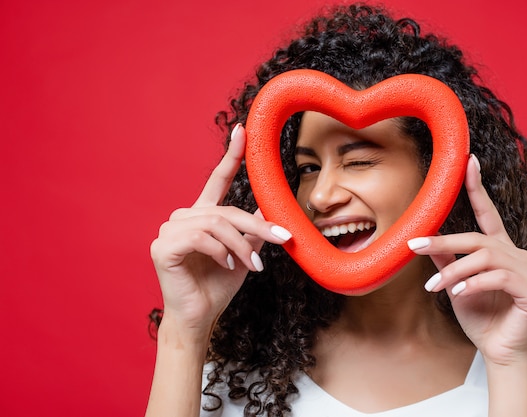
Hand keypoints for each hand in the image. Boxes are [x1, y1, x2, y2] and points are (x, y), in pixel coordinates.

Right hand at [150, 124, 291, 340]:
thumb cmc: (217, 287)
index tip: (242, 131)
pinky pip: (201, 237)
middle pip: (226, 209)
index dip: (230, 157)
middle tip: (283, 240)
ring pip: (217, 223)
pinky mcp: (163, 247)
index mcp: (201, 216)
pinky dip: (221, 251)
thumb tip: (269, 209)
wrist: (199, 318)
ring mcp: (169, 231)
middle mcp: (183, 218)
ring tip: (253, 267)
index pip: (217, 181)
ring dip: (242, 245)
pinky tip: (228, 265)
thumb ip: (252, 232)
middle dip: (258, 227)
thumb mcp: (244, 255)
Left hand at [408, 155, 526, 364]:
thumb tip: (425, 236)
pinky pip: (500, 277)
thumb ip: (446, 260)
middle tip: (415, 245)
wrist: (498, 352)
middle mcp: (517, 256)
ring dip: (455, 270)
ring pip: (486, 257)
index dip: (478, 188)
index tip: (468, 162)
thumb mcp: (456, 285)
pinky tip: (459, 294)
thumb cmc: (480, 318)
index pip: (489, 215)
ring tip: (434, 286)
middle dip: (445, 241)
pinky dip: (475, 283)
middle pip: (478, 238)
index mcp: (500, 251)